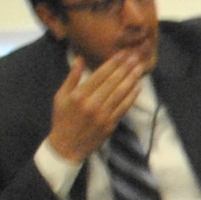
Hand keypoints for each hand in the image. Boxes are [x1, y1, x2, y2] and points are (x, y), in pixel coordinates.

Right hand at [49, 49, 150, 166]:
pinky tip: (138, 86)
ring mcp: (102, 115)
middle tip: (136, 56)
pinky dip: (132, 96)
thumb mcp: (60, 96)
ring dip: (131, 79)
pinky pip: (123, 107)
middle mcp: (92, 104)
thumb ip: (72, 77)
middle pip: (112, 82)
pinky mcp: (110, 125)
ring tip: (140, 68)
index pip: (100, 75)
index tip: (123, 53)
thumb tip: (80, 58)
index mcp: (79, 95)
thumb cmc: (62, 119)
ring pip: (120, 93)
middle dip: (125, 68)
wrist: (66, 147)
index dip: (113, 63)